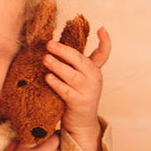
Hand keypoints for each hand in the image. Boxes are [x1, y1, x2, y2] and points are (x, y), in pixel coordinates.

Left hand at [43, 26, 111, 150]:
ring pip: (72, 75)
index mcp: (94, 70)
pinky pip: (66, 91)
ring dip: (58, 66)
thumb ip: (72, 64)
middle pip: (80, 61)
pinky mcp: (78, 103)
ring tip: (45, 59)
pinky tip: (47, 78)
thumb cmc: (76, 95)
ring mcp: (87, 91)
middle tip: (49, 44)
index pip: (103, 54)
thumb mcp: (79, 78)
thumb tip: (54, 45)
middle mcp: (94, 79)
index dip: (105, 41)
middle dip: (64, 51)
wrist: (82, 122)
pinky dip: (56, 84)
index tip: (102, 28)